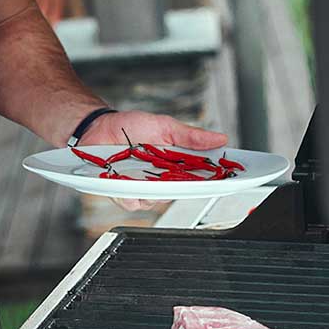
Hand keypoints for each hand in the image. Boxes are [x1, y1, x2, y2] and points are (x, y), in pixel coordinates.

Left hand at [81, 110, 228, 211]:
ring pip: (156, 200)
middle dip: (185, 187)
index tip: (230, 178)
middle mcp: (161, 180)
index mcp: (175, 165)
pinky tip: (127, 183)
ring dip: (153, 189)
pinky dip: (131, 194)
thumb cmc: (130, 127)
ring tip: (148, 174)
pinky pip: (132, 201)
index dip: (216, 180)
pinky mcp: (122, 193)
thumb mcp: (164, 126)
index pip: (201, 177)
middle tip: (186, 176)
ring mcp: (142, 188)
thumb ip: (190, 136)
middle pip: (181, 193)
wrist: (98, 127)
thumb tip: (220, 138)